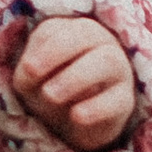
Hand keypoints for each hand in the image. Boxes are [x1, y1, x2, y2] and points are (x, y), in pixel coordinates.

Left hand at [11, 14, 136, 150]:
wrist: (77, 122)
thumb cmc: (53, 88)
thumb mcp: (33, 80)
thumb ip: (28, 72)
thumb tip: (28, 70)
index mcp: (73, 31)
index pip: (57, 28)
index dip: (41, 47)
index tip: (26, 69)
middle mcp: (100, 43)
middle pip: (86, 34)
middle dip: (56, 52)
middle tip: (33, 74)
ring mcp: (118, 70)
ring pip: (106, 61)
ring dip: (75, 76)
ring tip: (50, 95)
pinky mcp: (125, 100)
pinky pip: (118, 99)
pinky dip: (96, 107)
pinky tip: (76, 116)